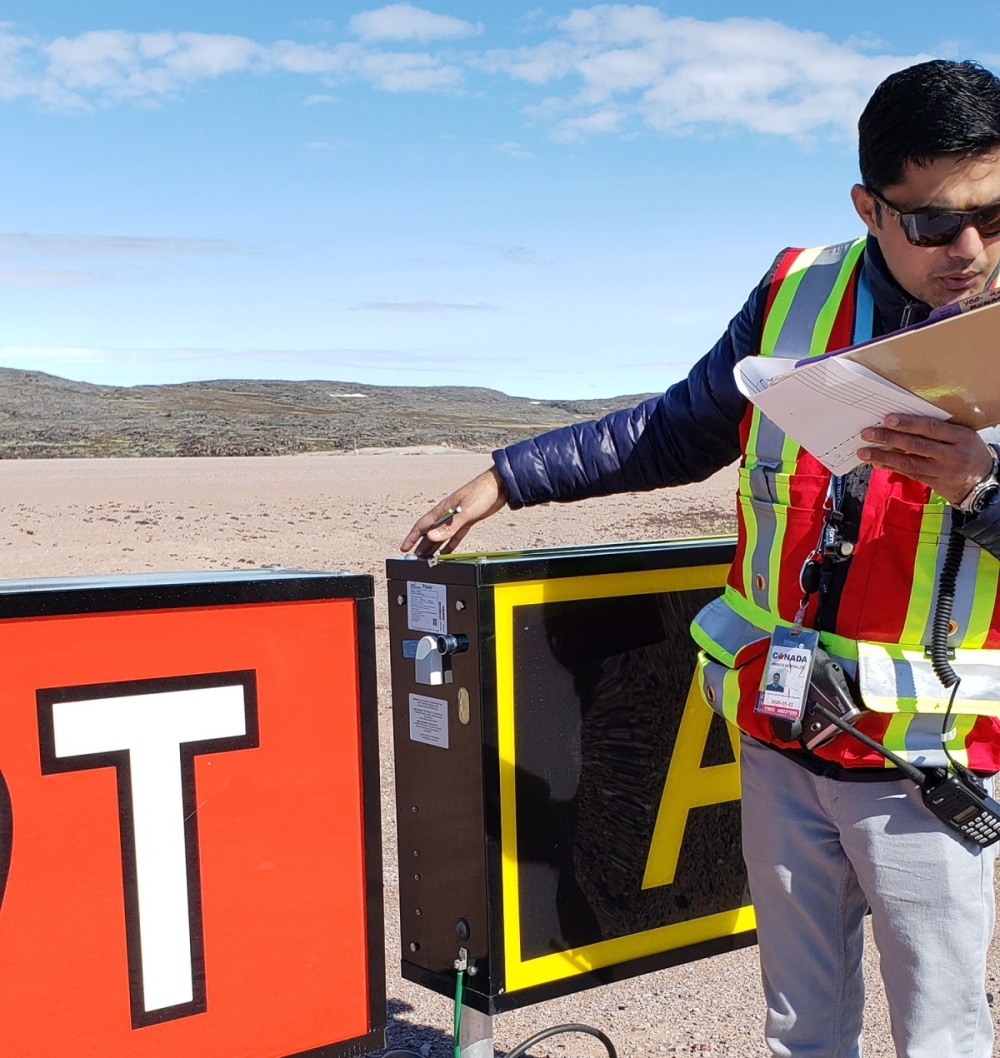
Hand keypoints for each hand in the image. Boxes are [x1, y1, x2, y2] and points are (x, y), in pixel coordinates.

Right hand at [401, 467, 507, 557]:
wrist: (500, 486)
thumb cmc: (482, 492)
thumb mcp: (464, 512)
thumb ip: (448, 526)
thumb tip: (432, 537)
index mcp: (443, 509)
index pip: (422, 525)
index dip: (412, 537)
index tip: (404, 547)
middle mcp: (448, 513)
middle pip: (430, 532)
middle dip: (421, 545)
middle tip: (415, 557)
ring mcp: (457, 517)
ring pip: (441, 535)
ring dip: (434, 546)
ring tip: (427, 557)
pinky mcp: (468, 521)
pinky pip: (455, 535)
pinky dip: (450, 544)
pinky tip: (447, 551)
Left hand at [857, 414, 992, 504]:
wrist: (983, 481)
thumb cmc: (969, 451)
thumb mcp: (964, 436)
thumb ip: (940, 430)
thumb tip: (905, 422)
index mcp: (961, 437)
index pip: (931, 428)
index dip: (909, 424)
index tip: (888, 419)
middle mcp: (951, 455)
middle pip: (916, 445)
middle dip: (889, 438)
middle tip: (867, 433)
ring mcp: (942, 472)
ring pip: (909, 462)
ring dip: (883, 456)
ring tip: (864, 451)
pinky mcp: (935, 484)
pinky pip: (910, 474)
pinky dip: (892, 467)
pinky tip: (877, 462)